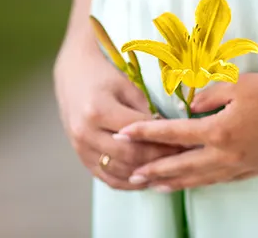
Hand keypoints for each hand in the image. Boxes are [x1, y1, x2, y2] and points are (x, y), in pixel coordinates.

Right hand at [54, 42, 181, 189]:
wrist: (72, 75)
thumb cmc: (104, 76)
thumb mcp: (127, 87)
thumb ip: (146, 112)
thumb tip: (170, 133)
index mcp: (98, 110)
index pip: (139, 133)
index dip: (165, 139)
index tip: (185, 141)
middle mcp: (86, 133)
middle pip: (130, 156)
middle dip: (160, 158)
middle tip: (182, 157)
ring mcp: (81, 148)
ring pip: (120, 172)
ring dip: (146, 173)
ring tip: (169, 169)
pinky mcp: (81, 157)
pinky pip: (108, 178)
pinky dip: (129, 181)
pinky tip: (147, 177)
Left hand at [116, 73, 257, 190]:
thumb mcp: (240, 83)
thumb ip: (208, 93)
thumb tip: (190, 106)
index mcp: (218, 131)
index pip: (172, 134)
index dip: (145, 134)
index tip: (123, 135)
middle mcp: (225, 154)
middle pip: (180, 166)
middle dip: (152, 170)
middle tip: (130, 176)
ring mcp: (240, 165)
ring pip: (199, 179)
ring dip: (173, 183)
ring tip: (154, 187)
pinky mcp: (253, 169)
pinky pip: (220, 180)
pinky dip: (200, 183)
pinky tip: (194, 184)